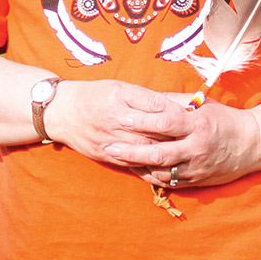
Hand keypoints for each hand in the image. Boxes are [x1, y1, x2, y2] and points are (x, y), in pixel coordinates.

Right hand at [43, 79, 183, 166]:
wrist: (62, 112)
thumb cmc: (94, 95)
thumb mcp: (119, 87)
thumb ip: (147, 97)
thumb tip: (175, 103)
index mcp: (120, 98)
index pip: (155, 106)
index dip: (176, 111)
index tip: (195, 114)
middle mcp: (116, 120)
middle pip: (152, 130)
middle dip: (177, 135)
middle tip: (198, 137)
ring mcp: (111, 140)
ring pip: (144, 150)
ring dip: (167, 154)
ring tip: (187, 156)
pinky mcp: (107, 156)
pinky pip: (132, 165)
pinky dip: (151, 169)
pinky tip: (168, 171)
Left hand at [102, 98, 260, 187]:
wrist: (252, 143)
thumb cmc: (224, 119)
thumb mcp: (202, 105)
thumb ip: (175, 102)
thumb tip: (148, 96)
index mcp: (197, 124)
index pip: (165, 122)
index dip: (142, 121)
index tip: (121, 119)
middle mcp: (196, 147)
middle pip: (159, 152)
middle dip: (131, 151)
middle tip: (109, 146)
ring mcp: (197, 167)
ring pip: (161, 171)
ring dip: (137, 166)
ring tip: (117, 159)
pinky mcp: (198, 181)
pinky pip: (170, 182)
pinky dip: (152, 177)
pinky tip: (137, 171)